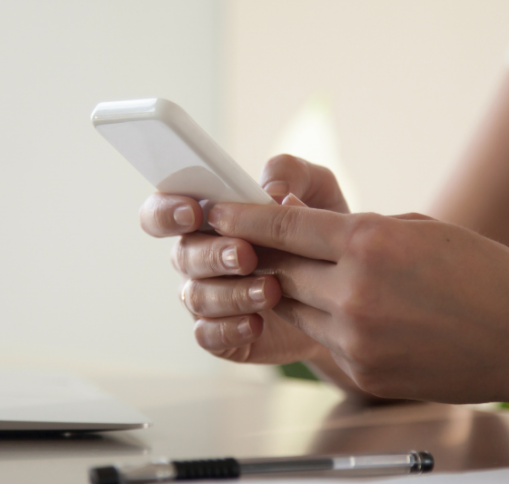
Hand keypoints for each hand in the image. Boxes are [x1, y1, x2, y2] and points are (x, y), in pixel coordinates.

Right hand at [138, 154, 349, 364]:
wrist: (346, 290)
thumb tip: (270, 190)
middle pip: (183, 255)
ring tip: (270, 291)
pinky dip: (230, 329)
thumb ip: (291, 173)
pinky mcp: (221, 334)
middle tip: (247, 255)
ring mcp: (207, 297)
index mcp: (207, 219)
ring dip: (231, 293)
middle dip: (213, 254)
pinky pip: (208, 335)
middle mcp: (198, 257)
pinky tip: (257, 323)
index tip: (193, 212)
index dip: (166, 211)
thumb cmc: (320, 232)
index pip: (162, 211)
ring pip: (197, 296)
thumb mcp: (317, 191)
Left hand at [204, 200, 508, 403]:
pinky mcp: (362, 372)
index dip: (240, 218)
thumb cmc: (484, 274)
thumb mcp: (417, 230)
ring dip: (297, 294)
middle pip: (278, 272)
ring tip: (324, 282)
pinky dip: (329, 325)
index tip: (213, 211)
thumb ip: (358, 232)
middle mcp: (354, 292)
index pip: (282, 228)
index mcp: (368, 244)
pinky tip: (361, 316)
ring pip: (296, 310)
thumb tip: (313, 233)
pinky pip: (324, 342)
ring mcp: (356, 337)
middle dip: (263, 259)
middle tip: (252, 248)